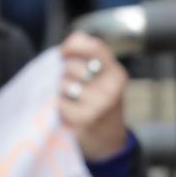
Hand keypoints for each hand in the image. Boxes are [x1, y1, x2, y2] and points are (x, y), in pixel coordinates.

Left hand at [57, 32, 131, 162]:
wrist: (106, 139)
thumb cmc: (96, 101)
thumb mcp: (98, 76)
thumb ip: (87, 53)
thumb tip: (75, 37)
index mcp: (116, 72)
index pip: (94, 46)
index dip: (72, 46)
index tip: (64, 54)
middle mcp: (112, 86)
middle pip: (72, 64)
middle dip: (64, 73)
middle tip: (72, 86)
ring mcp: (101, 103)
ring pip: (64, 83)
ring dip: (61, 91)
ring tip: (73, 100)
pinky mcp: (87, 118)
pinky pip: (60, 102)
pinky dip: (60, 107)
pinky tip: (70, 112)